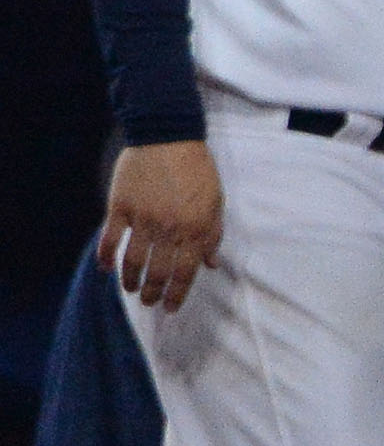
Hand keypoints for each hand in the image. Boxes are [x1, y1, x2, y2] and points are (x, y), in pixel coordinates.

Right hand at [103, 140, 222, 309]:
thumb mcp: (215, 202)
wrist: (169, 137)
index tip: (170, 307)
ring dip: (130, 280)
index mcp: (196, 229)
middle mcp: (169, 229)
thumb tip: (212, 264)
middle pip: (157, 271)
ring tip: (131, 290)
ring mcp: (142, 219)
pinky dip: (105, 257)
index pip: (186, 272)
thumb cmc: (197, 170)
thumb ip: (213, 235)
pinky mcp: (120, 207)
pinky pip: (110, 239)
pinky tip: (105, 269)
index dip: (177, 294)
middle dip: (153, 292)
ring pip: (133, 261)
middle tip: (148, 302)